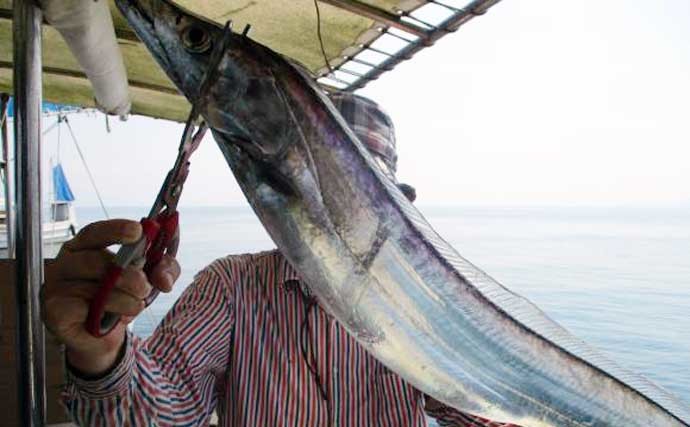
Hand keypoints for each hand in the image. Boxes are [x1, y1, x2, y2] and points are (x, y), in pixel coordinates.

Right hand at [41, 219, 180, 375]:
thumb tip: (164, 279)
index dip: (115, 230)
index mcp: (85, 247)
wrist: (101, 338)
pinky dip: (105, 313)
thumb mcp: (150, 278)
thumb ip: (164, 270)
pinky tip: (112, 318)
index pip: (95, 232)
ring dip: (122, 298)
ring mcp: (56, 287)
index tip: (138, 231)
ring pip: (91, 287)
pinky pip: (80, 308)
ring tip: (137, 304)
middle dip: (127, 274)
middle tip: (145, 286)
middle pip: (93, 260)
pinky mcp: (54, 311)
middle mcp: (65, 263)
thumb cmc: (121, 297)